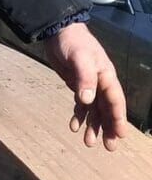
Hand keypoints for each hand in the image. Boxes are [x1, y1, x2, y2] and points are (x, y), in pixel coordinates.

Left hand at [44, 22, 127, 150]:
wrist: (59, 33)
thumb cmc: (73, 43)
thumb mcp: (79, 58)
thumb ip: (84, 78)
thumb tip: (87, 100)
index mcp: (106, 76)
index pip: (114, 101)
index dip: (118, 118)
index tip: (120, 135)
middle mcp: (101, 82)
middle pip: (107, 109)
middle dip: (109, 128)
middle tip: (109, 147)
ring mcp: (89, 84)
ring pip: (94, 110)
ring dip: (93, 126)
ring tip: (89, 143)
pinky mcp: (77, 85)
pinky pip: (81, 104)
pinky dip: (79, 116)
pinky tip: (74, 126)